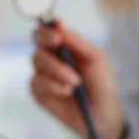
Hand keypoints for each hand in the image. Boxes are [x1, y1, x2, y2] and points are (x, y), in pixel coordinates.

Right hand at [31, 19, 124, 138]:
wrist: (101, 115)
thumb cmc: (101, 85)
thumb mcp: (96, 59)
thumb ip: (77, 42)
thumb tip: (58, 25)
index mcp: (65, 45)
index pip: (50, 28)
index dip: (49, 24)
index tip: (56, 26)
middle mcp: (51, 56)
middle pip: (36, 37)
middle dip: (45, 38)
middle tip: (58, 43)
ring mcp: (43, 73)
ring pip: (37, 59)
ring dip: (57, 69)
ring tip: (75, 82)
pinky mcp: (38, 91)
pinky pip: (36, 81)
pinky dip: (52, 86)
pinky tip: (66, 92)